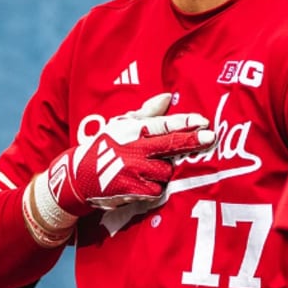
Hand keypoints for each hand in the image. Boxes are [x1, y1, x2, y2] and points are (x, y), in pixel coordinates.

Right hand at [22, 93, 215, 246]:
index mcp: (132, 129)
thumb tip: (167, 97)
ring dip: (164, 171)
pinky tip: (143, 184)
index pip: (163, 124)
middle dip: (192, 141)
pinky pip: (157, 190)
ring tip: (149, 169)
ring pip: (166, 170)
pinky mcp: (131, 190)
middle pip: (170, 144)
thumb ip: (146, 112)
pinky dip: (155, 188)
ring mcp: (132, 170)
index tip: (203, 121)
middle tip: (211, 137)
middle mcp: (133, 148)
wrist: (77, 177)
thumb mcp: (121, 124)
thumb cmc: (104, 146)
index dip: (184, 122)